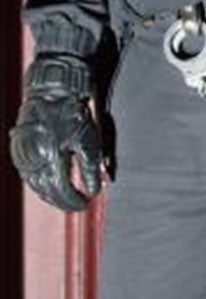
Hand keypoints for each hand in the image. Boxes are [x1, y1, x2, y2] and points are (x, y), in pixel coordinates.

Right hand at [9, 54, 103, 212]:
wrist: (51, 92)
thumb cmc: (73, 114)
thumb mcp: (89, 141)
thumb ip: (91, 168)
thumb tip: (95, 190)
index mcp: (51, 157)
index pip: (61, 190)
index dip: (73, 201)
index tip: (84, 205)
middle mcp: (33, 158)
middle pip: (45, 190)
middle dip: (61, 201)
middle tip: (75, 205)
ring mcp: (22, 153)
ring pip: (33, 183)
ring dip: (48, 194)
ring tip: (63, 199)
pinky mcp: (17, 147)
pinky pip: (26, 172)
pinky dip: (38, 182)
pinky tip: (48, 185)